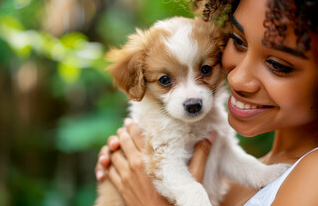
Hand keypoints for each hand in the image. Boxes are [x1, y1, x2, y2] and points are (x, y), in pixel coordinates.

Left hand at [94, 118, 214, 205]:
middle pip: (121, 140)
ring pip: (112, 153)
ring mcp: (125, 177)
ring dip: (112, 146)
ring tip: (116, 142)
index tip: (130, 121)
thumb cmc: (178, 199)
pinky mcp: (120, 188)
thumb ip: (201, 154)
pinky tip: (108, 160)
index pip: (136, 135)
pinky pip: (106, 170)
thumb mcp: (193, 178)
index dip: (132, 126)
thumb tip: (212, 135)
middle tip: (123, 129)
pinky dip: (105, 162)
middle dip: (121, 133)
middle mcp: (135, 166)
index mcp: (150, 160)